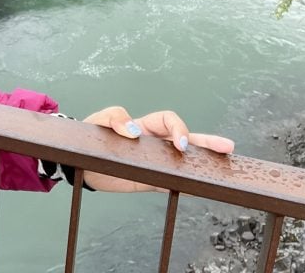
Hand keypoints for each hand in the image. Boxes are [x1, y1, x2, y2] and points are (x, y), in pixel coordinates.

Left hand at [81, 106, 234, 192]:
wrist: (79, 164)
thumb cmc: (91, 138)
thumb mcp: (97, 122)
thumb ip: (113, 118)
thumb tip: (133, 130)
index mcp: (143, 125)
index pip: (168, 120)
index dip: (176, 128)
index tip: (178, 143)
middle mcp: (153, 143)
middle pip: (187, 139)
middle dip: (207, 141)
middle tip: (226, 147)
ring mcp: (154, 162)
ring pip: (183, 161)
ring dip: (203, 161)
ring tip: (225, 163)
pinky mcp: (149, 180)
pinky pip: (171, 181)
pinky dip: (185, 184)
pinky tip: (200, 186)